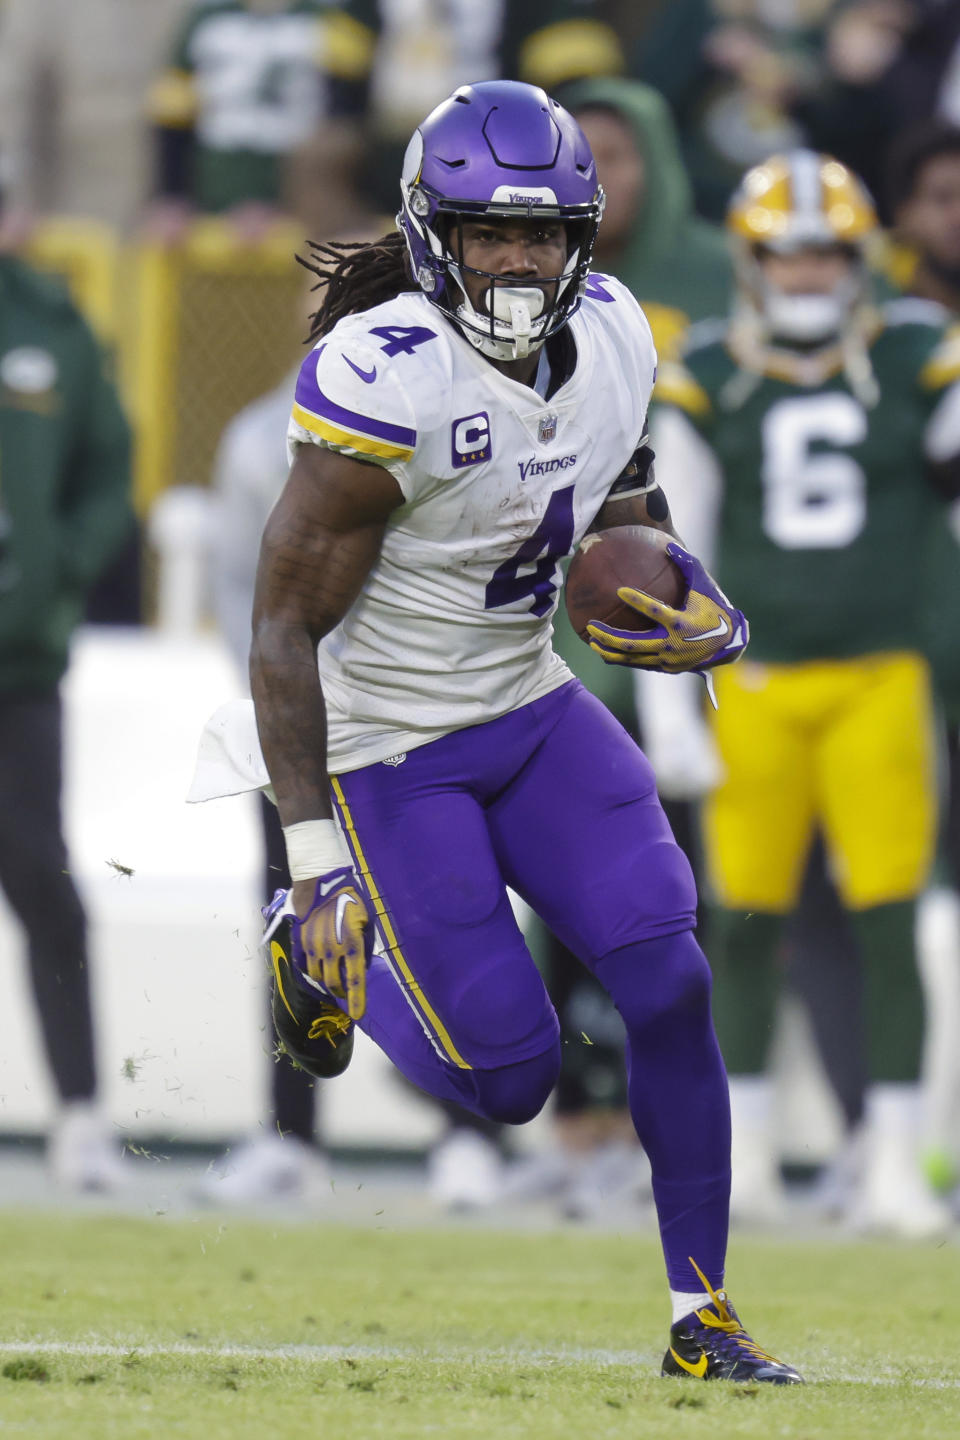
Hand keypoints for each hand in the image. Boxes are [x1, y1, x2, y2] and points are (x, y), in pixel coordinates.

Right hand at [289, 866, 372, 1020]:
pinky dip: (312, 970)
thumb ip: (365, 945)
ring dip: (326, 980)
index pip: (355, 980)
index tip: (358, 1016)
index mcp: (351, 944)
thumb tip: (362, 964)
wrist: (321, 882)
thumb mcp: (367, 920)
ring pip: (317, 976)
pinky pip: (304, 965)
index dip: (356, 1001)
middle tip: (346, 991)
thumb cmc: (351, 899)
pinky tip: (319, 965)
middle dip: (341, 992)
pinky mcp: (300, 942)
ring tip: (333, 975)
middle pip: (333, 984)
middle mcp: (330, 950)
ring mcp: (313, 947)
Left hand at [587, 542, 747, 673]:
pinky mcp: (667, 668)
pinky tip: (607, 652)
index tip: (619, 590)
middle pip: (633, 644)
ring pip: (633, 659)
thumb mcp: (703, 584)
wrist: (729, 643)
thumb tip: (668, 544)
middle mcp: (672, 643)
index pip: (654, 610)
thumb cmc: (714, 608)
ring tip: (591, 643)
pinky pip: (640, 663)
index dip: (637, 600)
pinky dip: (623, 658)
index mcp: (680, 622)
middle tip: (590, 626)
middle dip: (608, 636)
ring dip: (610, 652)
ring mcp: (668, 659)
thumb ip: (686, 564)